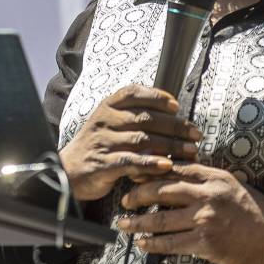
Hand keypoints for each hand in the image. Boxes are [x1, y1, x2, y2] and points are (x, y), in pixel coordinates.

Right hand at [59, 84, 201, 200]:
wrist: (67, 171)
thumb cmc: (98, 145)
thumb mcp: (109, 122)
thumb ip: (133, 114)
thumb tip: (171, 110)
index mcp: (107, 106)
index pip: (133, 93)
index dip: (157, 97)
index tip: (176, 106)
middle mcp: (105, 120)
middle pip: (146, 118)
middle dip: (175, 126)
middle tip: (196, 133)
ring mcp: (104, 141)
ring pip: (143, 140)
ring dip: (171, 145)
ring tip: (191, 150)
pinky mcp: (103, 164)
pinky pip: (132, 161)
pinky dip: (152, 163)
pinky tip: (168, 166)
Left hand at [116, 163, 263, 263]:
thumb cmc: (256, 211)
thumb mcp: (233, 185)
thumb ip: (207, 179)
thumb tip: (179, 177)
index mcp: (214, 176)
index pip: (175, 168)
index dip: (151, 171)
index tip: (135, 175)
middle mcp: (208, 194)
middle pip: (162, 190)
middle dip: (138, 195)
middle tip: (124, 200)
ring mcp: (206, 219)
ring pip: (161, 218)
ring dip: (138, 222)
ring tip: (124, 224)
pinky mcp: (206, 243)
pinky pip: (171, 243)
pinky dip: (153, 244)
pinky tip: (143, 243)